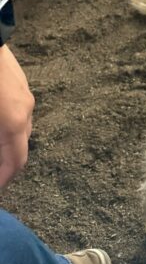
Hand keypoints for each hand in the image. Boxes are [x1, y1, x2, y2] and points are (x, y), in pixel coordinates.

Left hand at [0, 46, 33, 187]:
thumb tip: (0, 161)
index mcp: (13, 123)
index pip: (16, 163)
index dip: (5, 180)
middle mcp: (25, 111)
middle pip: (20, 149)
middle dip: (5, 165)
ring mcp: (25, 94)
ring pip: (19, 130)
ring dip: (5, 146)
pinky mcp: (19, 83)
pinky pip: (17, 114)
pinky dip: (6, 128)